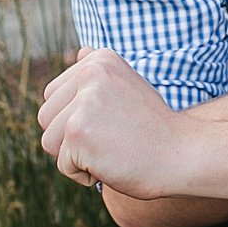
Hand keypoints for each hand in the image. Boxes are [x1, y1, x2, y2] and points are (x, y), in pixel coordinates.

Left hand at [36, 45, 186, 199]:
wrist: (182, 155)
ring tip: (111, 149)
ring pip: (49, 142)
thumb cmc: (154, 129)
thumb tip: (80, 51)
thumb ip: (100, 74)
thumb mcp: (128, 87)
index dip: (77, 119)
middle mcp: (90, 72)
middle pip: (45, 117)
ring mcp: (83, 100)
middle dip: (70, 139)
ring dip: (76, 157)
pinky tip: (113, 162)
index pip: (54, 96)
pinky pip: (63, 165)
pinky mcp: (77, 130)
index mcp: (99, 59)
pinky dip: (84, 174)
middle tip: (111, 139)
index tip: (114, 122)